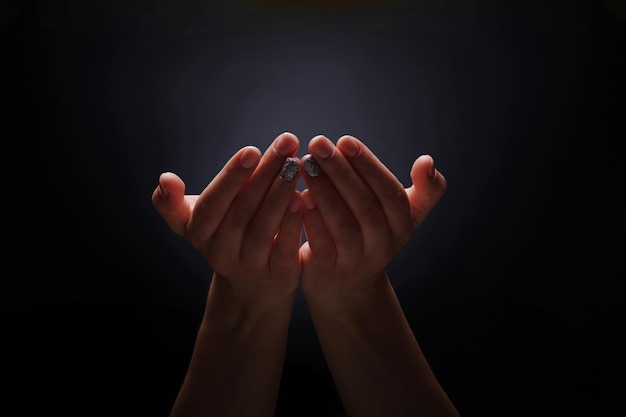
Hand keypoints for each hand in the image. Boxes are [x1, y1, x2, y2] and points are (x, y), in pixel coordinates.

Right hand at [151, 132, 303, 302]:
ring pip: (263, 228)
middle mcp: (220, 252)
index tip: (251, 149)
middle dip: (265, 173)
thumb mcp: (195, 221)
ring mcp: (249, 266)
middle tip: (286, 143)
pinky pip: (285, 248)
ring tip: (296, 165)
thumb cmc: (224, 236)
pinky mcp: (278, 275)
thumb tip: (164, 179)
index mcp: (199, 232)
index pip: (213, 202)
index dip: (230, 177)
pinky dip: (294, 223)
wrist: (251, 287)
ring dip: (280, 194)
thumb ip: (173, 202)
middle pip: (242, 210)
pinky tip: (305, 198)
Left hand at [298, 135, 446, 305]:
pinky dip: (310, 218)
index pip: (389, 192)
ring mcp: (356, 261)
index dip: (368, 165)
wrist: (347, 287)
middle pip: (364, 205)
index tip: (345, 140)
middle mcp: (383, 245)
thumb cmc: (372, 236)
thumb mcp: (403, 217)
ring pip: (341, 223)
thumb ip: (424, 190)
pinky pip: (320, 241)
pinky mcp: (328, 270)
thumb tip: (428, 161)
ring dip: (323, 190)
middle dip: (340, 171)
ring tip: (305, 164)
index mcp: (402, 225)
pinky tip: (298, 194)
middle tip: (318, 143)